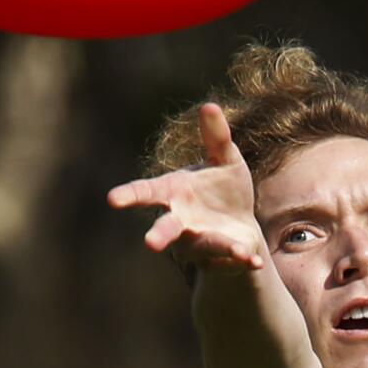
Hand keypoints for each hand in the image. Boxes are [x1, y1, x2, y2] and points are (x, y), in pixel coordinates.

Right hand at [107, 104, 264, 273]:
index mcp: (173, 193)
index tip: (112, 199)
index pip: (147, 193)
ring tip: (239, 250)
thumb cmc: (223, 188)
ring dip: (219, 246)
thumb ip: (217, 137)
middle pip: (165, 229)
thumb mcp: (225, 159)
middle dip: (159, 235)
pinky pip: (228, 261)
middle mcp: (180, 222)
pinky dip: (242, 260)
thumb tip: (210, 105)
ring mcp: (197, 243)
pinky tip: (254, 261)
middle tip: (149, 243)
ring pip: (203, 246)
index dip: (129, 196)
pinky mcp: (217, 260)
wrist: (241, 224)